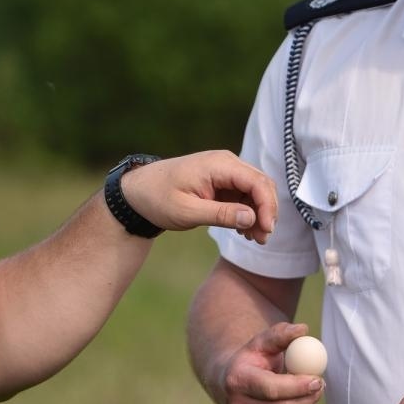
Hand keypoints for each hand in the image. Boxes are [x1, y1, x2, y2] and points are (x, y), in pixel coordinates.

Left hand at [122, 150, 276, 244]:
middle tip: (262, 239)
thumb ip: (221, 214)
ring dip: (258, 214)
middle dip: (266, 212)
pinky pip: (244, 195)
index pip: (257, 182)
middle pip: (261, 184)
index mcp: (219, 165)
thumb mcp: (187, 211)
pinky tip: (244, 232)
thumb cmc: (157, 198)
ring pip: (255, 191)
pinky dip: (248, 213)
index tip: (266, 230)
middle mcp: (226, 163)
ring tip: (254, 239)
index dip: (267, 206)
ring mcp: (225, 172)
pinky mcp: (222, 182)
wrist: (137, 192)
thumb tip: (252, 218)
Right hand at [218, 321, 324, 403]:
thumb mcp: (263, 342)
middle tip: (321, 386)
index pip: (273, 389)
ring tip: (313, 396)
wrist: (231, 382)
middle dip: (309, 399)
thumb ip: (282, 334)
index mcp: (237, 380)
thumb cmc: (252, 359)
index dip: (299, 387)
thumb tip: (303, 330)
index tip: (318, 379)